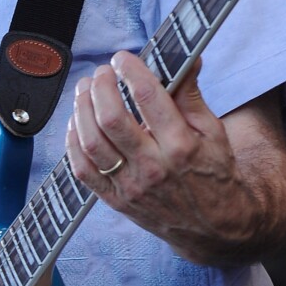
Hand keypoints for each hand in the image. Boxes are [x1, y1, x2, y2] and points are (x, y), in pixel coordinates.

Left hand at [65, 51, 269, 265]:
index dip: (131, 71)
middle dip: (100, 87)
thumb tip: (187, 59)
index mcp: (181, 145)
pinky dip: (72, 143)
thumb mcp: (213, 132)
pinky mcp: (114, 200)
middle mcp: (153, 166)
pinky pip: (81, 170)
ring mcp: (130, 186)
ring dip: (81, 109)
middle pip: (111, 118)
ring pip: (91, 142)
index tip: (122, 59)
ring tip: (84, 91)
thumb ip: (191, 95)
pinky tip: (76, 123)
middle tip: (101, 73)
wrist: (213, 227)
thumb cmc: (213, 173)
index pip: (148, 97)